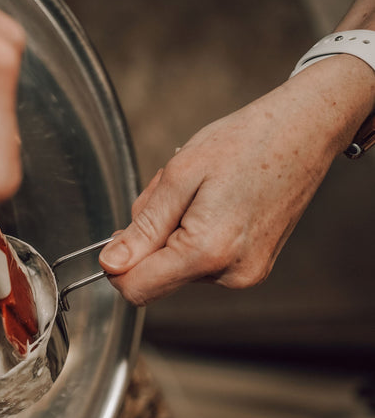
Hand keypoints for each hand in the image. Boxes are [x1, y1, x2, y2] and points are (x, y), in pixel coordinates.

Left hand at [99, 55, 374, 305]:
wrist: (305, 130)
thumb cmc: (246, 142)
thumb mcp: (179, 177)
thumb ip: (142, 228)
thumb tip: (111, 264)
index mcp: (207, 252)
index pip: (136, 288)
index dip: (117, 264)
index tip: (122, 234)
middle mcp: (230, 273)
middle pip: (156, 277)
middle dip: (149, 240)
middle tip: (172, 195)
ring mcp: (245, 273)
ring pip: (176, 267)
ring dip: (171, 232)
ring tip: (198, 193)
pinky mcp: (252, 267)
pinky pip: (200, 261)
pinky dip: (192, 235)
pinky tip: (213, 203)